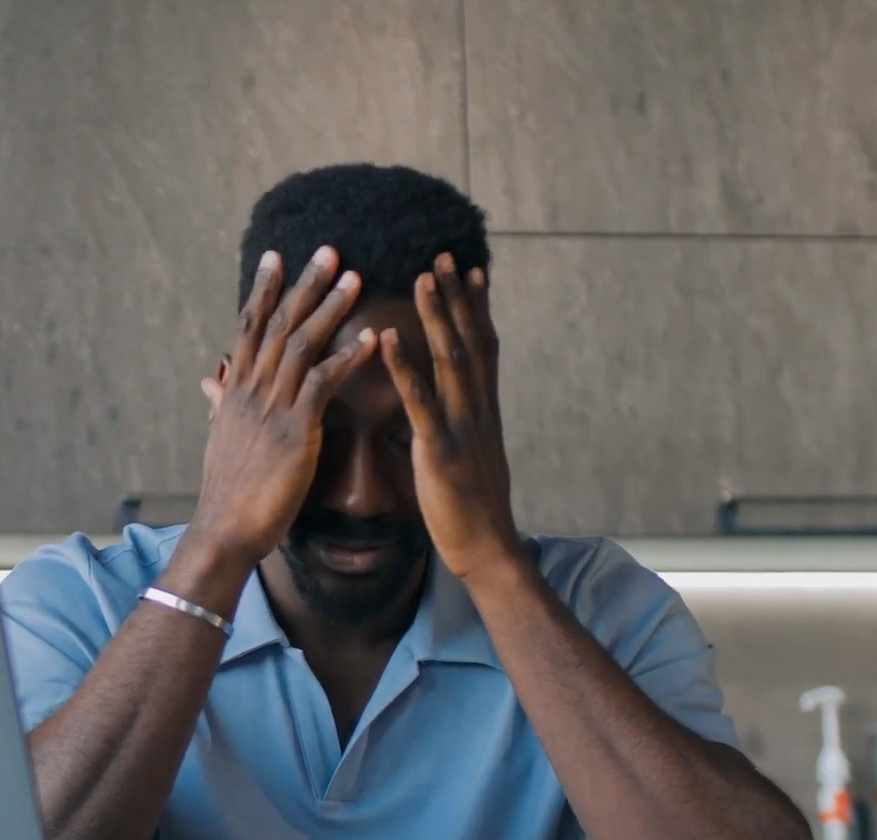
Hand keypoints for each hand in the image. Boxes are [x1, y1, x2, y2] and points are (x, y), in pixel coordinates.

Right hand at [191, 246, 378, 566]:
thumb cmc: (228, 491)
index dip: (263, 289)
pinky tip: (372, 339)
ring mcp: (271, 409)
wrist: (225, 530)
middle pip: (277, 323)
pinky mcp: (294, 431)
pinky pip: (323, 384)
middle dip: (303, 284)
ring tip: (356, 278)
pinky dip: (348, 358)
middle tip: (329, 249)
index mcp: (235, 391)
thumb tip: (211, 378)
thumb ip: (221, 402)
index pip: (248, 327)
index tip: (276, 255)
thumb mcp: (219, 437)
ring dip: (330, 308)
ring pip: (301, 344)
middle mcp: (250, 391)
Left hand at [379, 253, 524, 582]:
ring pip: (450, 360)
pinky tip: (389, 337)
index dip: (476, 307)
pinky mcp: (441, 450)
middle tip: (444, 254)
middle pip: (469, 341)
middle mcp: (478, 409)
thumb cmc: (472, 508)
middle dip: (457, 297)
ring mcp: (462, 427)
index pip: (483, 346)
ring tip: (423, 277)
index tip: (469, 269)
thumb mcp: (472, 456)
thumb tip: (460, 405)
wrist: (487, 549)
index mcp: (483, 410)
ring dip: (437, 316)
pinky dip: (405, 366)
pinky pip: (420, 401)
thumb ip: (464, 424)